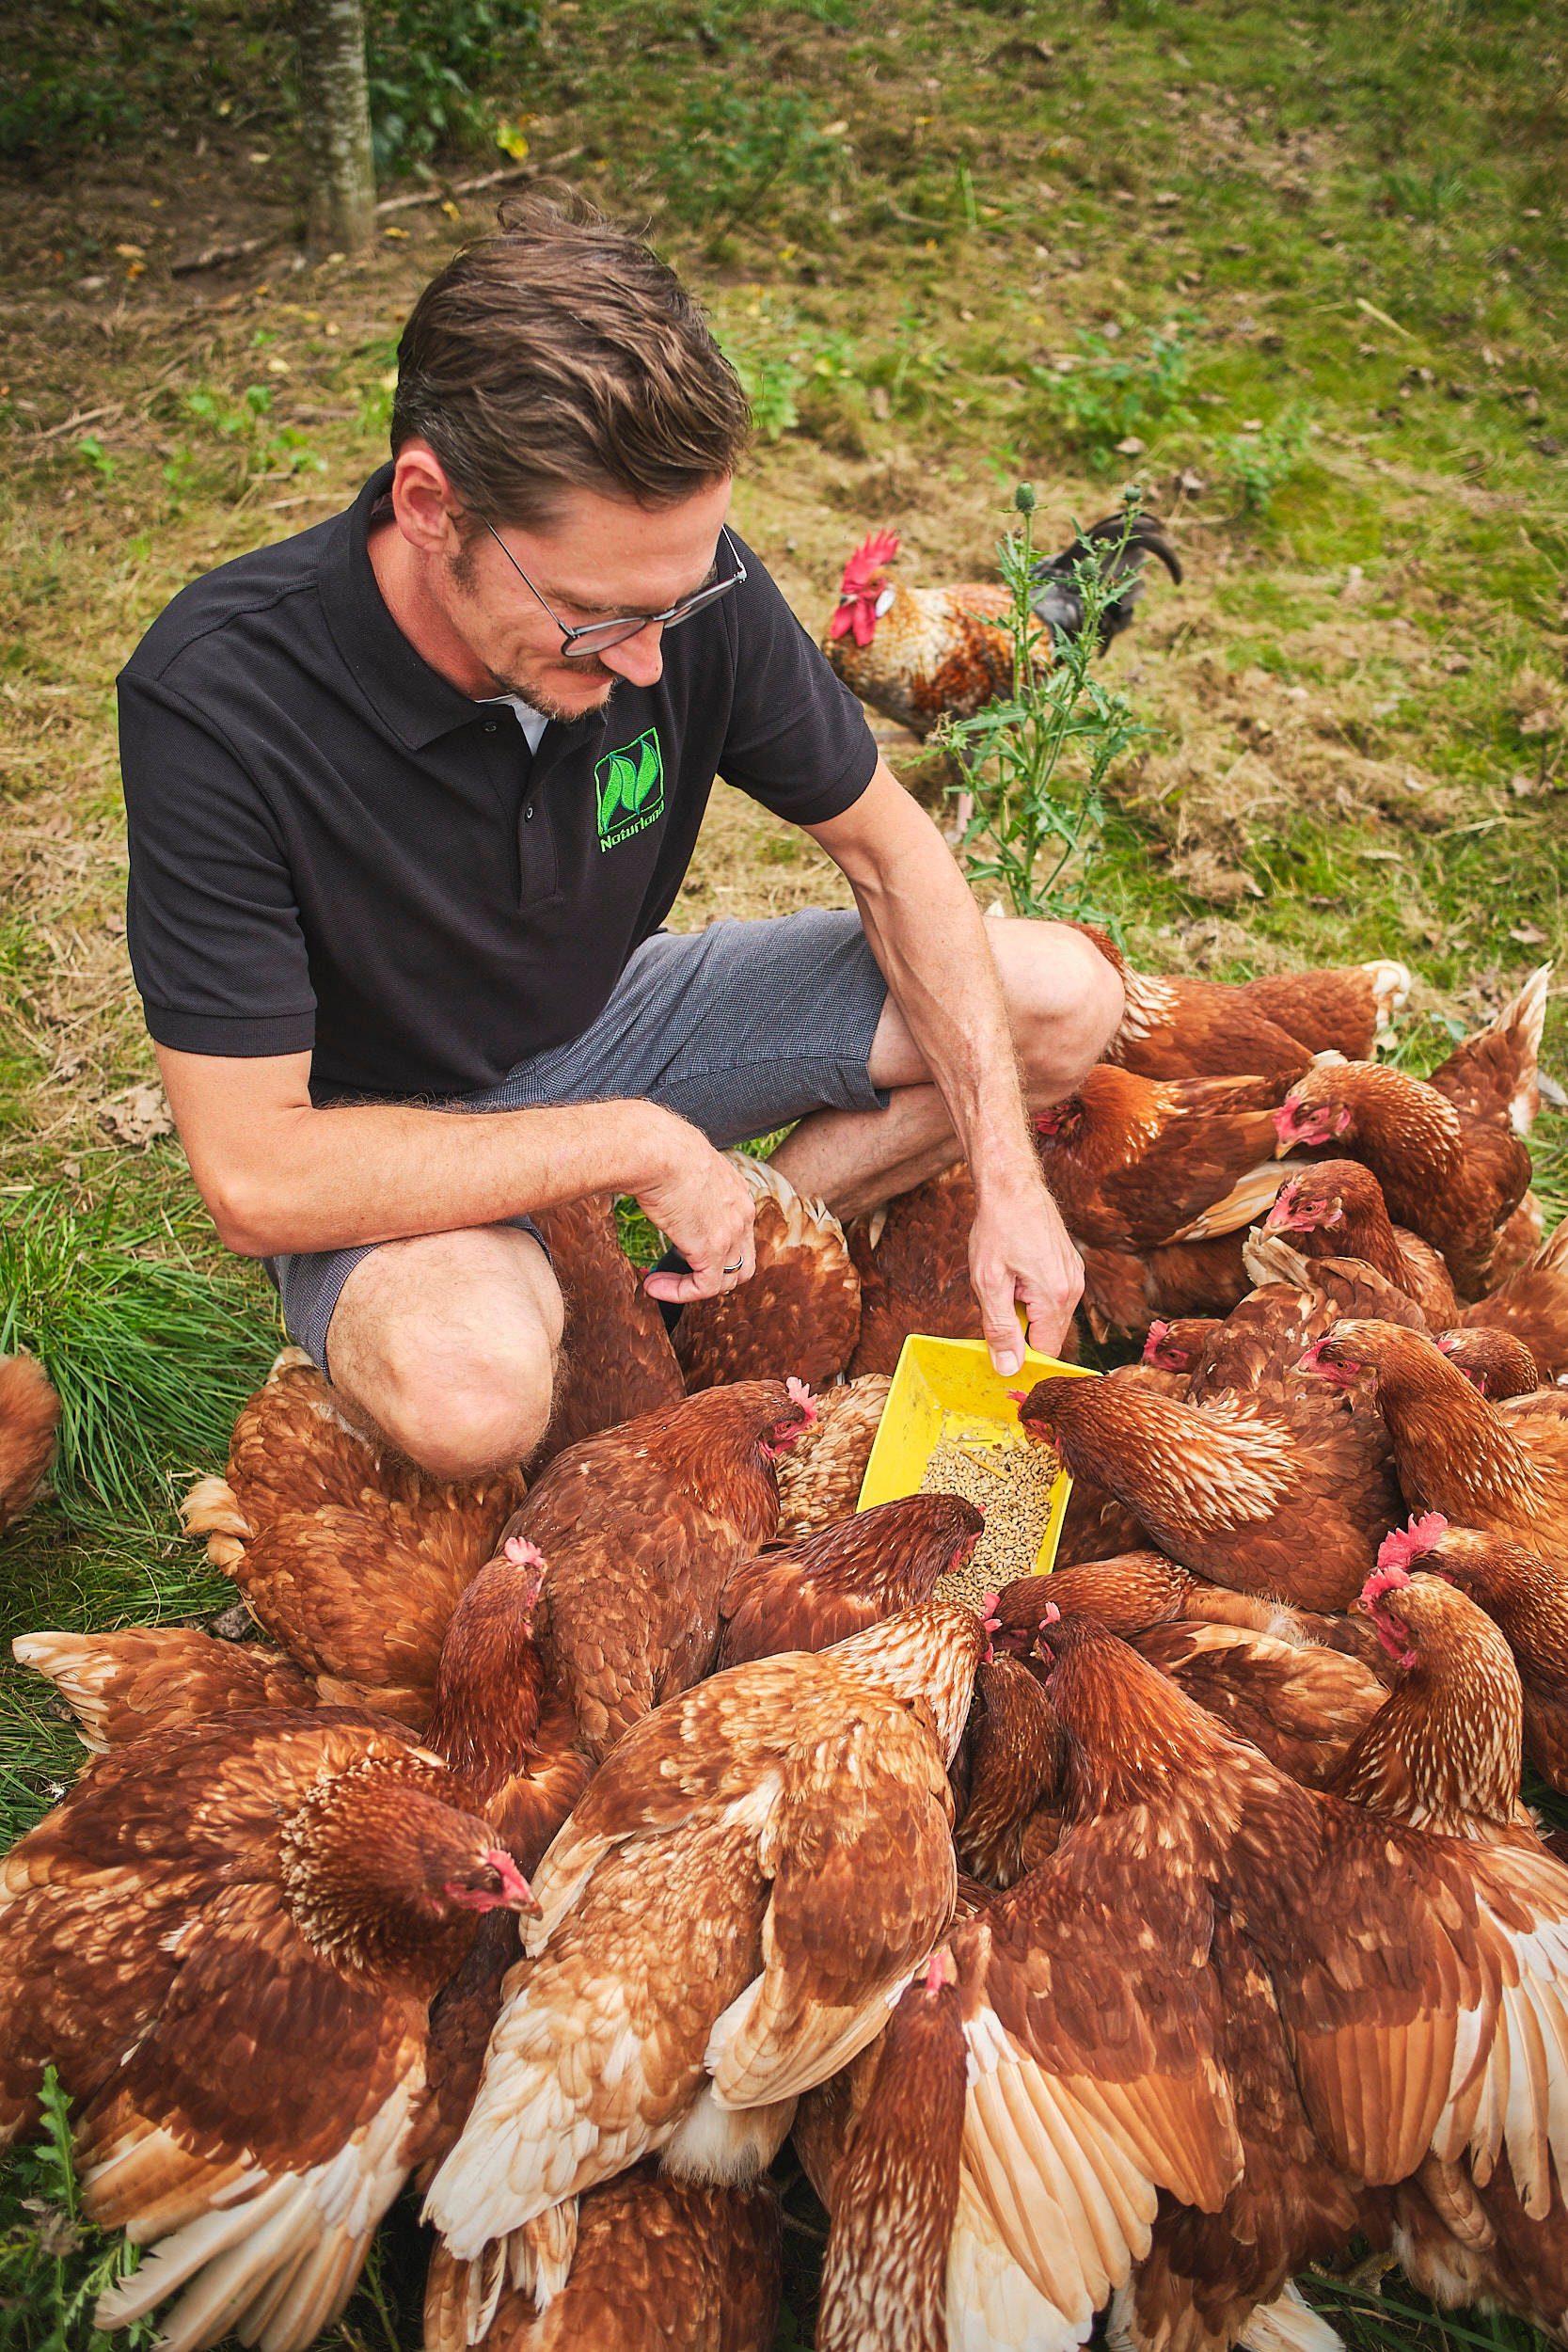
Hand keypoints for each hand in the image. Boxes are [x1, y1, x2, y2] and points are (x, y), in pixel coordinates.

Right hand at [629, 1109, 756, 1305]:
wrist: (655, 1149)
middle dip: (714, 1275)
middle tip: (680, 1277)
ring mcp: (731, 1232)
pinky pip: (705, 1287)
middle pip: (743, 1261)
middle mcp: (742, 1211)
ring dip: (692, 1287)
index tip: (680, 1251)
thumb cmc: (656, 1148)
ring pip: (727, 1279)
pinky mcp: (712, 1249)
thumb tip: (657, 1182)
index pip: (739, 1232)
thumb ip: (680, 1180)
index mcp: (736, 1190)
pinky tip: (653, 1285)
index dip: (715, 1250)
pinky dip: (680, 1293)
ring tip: (658, 1283)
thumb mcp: (680, 1163)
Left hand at [968, 1175, 1083, 1372]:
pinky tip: (1016, 1271)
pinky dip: (1033, 1295)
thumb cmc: (997, 1228)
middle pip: (1049, 1335)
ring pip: (1051, 1316)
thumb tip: (1008, 1368)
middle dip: (1021, 1330)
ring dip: (1026, 1310)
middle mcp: (1073, 1288)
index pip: (1046, 1351)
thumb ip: (1000, 1328)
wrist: (1012, 1185)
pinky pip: (1054, 1296)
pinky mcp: (1070, 1265)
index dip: (1020, 1354)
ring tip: (1006, 1281)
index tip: (997, 1342)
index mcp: (1055, 1296)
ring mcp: (1075, 1275)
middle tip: (996, 1300)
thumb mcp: (988, 1283)